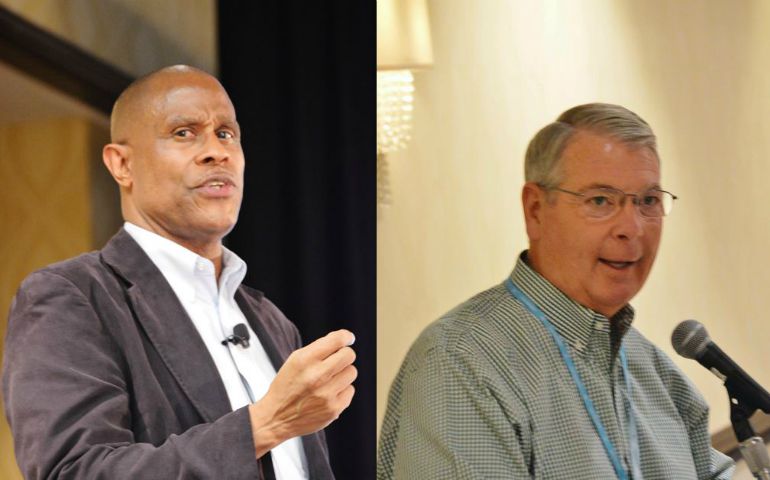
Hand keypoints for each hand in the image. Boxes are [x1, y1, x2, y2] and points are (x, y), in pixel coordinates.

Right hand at [248, 329, 356, 456]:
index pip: (337, 340)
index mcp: (305, 360)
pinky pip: (350, 390)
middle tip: (336, 362)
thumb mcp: (295, 360)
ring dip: (342, 374)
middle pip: (349, 355)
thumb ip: (319, 348)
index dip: (346, 337)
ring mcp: (326, 394)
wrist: (276, 418)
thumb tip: (345, 338)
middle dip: (344, 356)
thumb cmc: (287, 386)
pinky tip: (328, 394)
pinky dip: (342, 391)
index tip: (348, 338)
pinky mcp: (334, 409)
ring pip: (351, 372)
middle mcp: (317, 376)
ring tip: (328, 381)